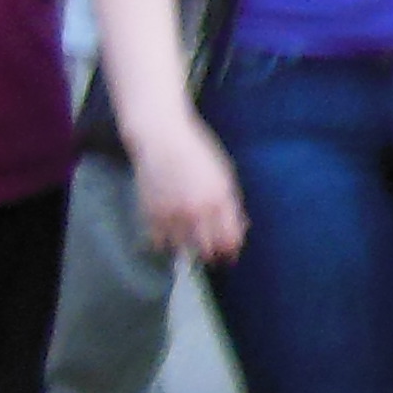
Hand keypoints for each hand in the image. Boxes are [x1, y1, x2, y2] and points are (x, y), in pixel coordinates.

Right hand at [134, 118, 248, 264]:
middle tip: (210, 254)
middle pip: (207, 250)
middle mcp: (196, 209)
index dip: (231, 250)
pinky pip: (159, 242)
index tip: (229, 254)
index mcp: (219, 199)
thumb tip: (241, 229)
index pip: (229, 239)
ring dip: (187, 249)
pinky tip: (170, 235)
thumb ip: (231, 204)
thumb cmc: (198, 154)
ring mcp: (172, 213)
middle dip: (211, 254)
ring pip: (183, 249)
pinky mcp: (151, 213)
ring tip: (188, 242)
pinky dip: (165, 243)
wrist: (161, 138)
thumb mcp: (224, 176)